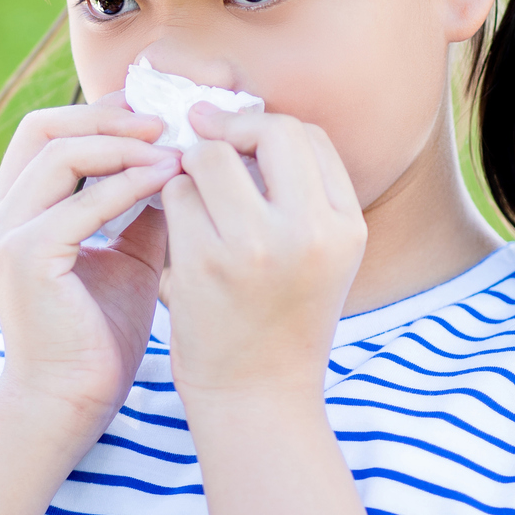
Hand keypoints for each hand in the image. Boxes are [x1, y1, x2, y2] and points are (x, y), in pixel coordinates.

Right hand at [0, 93, 183, 428]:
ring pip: (60, 153)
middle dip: (108, 117)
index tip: (155, 113)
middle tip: (165, 121)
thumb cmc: (98, 339)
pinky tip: (167, 181)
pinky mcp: (27, 257)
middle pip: (43, 128)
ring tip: (172, 148)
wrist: (71, 404)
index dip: (100, 115)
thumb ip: (139, 211)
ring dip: (122, 144)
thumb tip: (181, 164)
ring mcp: (6, 234)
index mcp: (15, 212)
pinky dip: (127, 184)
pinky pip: (81, 201)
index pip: (46, 134)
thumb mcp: (125, 259)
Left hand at [158, 106, 365, 400]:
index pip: (307, 134)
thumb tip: (239, 118)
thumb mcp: (318, 255)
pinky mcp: (204, 263)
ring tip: (193, 205)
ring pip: (207, 158)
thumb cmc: (280, 318)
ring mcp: (256, 246)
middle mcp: (309, 232)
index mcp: (345, 226)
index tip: (237, 140)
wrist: (256, 396)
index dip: (266, 128)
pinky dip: (169, 205)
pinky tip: (176, 235)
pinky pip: (175, 196)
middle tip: (202, 144)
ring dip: (190, 172)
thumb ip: (297, 192)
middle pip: (266, 130)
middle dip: (228, 132)